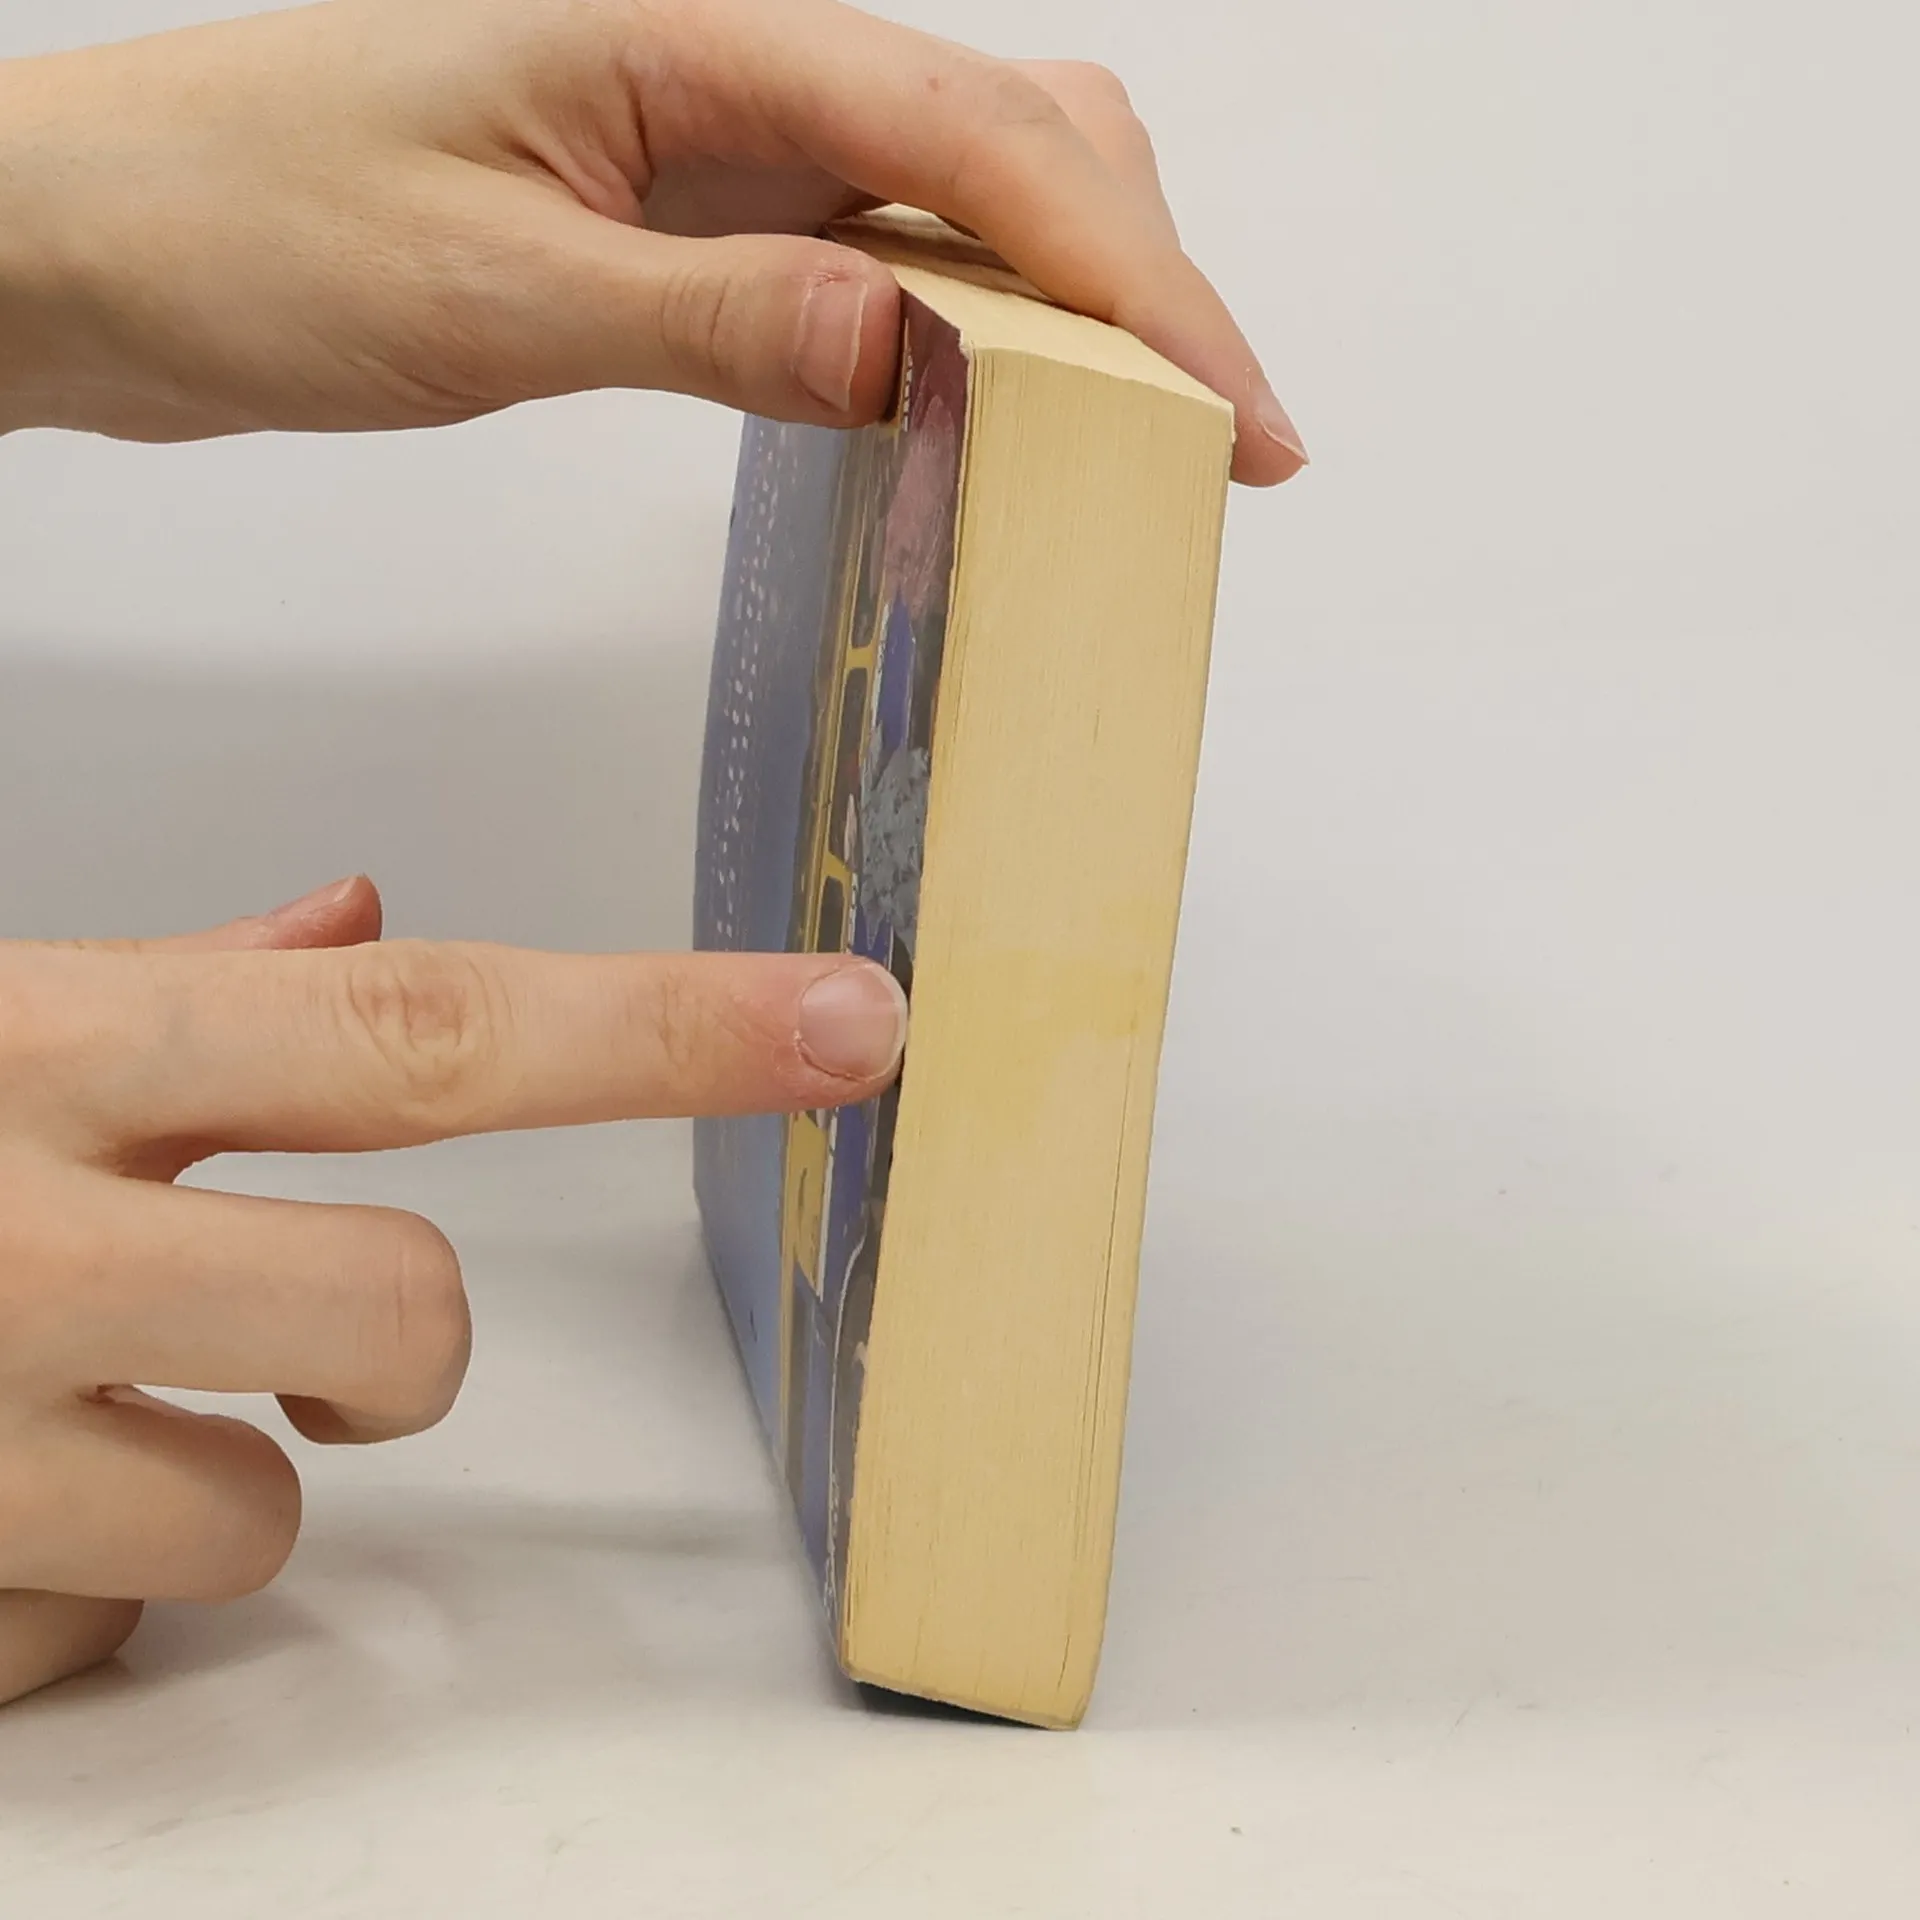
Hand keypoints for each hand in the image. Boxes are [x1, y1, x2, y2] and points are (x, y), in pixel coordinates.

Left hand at [0, 0, 1304, 481]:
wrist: (112, 240)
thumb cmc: (252, 231)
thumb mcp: (489, 293)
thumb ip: (715, 315)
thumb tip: (916, 347)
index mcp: (691, 26)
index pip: (976, 139)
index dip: (1130, 281)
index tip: (1225, 410)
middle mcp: (731, 55)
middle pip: (1020, 131)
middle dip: (1146, 286)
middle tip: (1223, 445)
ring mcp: (721, 129)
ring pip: (969, 185)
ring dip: (1076, 308)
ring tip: (1147, 442)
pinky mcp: (698, 204)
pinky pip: (883, 248)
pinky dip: (974, 330)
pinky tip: (1005, 411)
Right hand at [0, 877, 907, 1705]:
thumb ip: (173, 985)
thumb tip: (350, 919)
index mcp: (55, 1049)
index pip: (429, 1028)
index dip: (669, 1030)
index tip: (845, 1024)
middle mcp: (14, 1236)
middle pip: (408, 1309)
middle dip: (402, 1346)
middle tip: (284, 1329)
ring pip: (265, 1520)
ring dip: (213, 1470)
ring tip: (62, 1405)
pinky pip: (114, 1632)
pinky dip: (73, 1573)